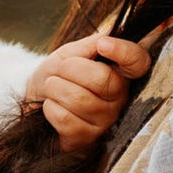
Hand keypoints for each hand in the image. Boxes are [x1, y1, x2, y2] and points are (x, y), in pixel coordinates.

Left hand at [23, 30, 151, 150]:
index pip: (138, 62)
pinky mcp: (86, 138)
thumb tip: (110, 34)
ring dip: (55, 88)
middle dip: (70, 69)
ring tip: (52, 88)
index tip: (103, 45)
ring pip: (79, 99)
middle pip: (102, 79)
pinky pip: (66, 119)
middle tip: (60, 70)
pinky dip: (50, 108)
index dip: (124, 52)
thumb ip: (91, 45)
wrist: (34, 99)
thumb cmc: (58, 75)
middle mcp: (119, 98)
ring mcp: (105, 120)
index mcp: (120, 73)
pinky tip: (51, 106)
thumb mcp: (72, 53)